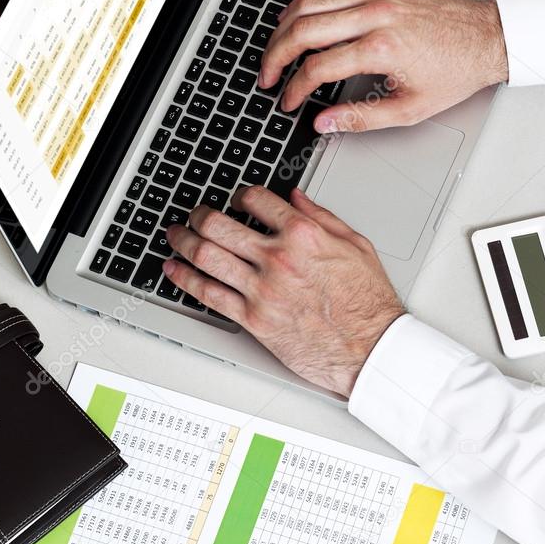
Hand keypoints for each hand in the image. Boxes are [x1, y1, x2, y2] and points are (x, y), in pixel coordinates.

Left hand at [163, 187, 404, 397]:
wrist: (370, 348)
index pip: (256, 199)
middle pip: (219, 225)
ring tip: (177, 235)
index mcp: (304, 235)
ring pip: (206, 256)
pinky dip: (184, 280)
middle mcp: (278, 258)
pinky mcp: (253, 319)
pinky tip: (174, 271)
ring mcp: (261, 289)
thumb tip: (296, 198)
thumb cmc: (368, 302)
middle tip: (195, 214)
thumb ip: (322, 217)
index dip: (240, 195)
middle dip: (200, 215)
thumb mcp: (355, 245)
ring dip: (184, 241)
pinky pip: (208, 294)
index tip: (235, 199)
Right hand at [261, 0, 507, 132]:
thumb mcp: (412, 108)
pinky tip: (296, 16)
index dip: (295, 89)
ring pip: (310, 3)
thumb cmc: (457, 69)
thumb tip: (326, 124)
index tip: (289, 101)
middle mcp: (375, 15)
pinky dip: (306, 0)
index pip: (318, 67)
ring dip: (284, 27)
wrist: (488, 36)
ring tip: (275, 49)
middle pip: (304, 30)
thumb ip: (362, 119)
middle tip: (268, 75)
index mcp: (382, 48)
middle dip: (276, 56)